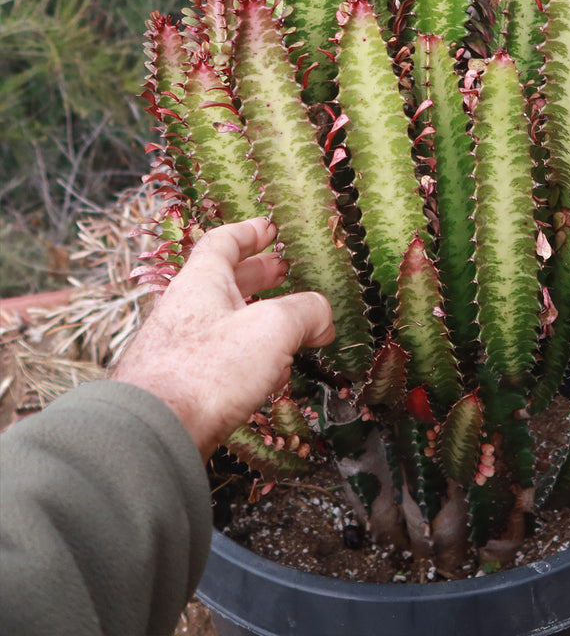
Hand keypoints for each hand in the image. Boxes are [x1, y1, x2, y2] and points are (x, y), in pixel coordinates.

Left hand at [112, 218, 333, 459]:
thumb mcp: (272, 328)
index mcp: (202, 282)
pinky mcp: (183, 384)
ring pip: (225, 321)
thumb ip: (306, 312)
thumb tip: (323, 317)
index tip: (269, 229)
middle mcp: (186, 309)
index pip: (222, 242)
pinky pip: (221, 358)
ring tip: (290, 327)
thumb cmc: (207, 370)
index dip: (249, 232)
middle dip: (259, 275)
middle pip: (225, 281)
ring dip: (259, 318)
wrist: (153, 434)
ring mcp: (180, 348)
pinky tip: (270, 373)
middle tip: (285, 273)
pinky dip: (250, 355)